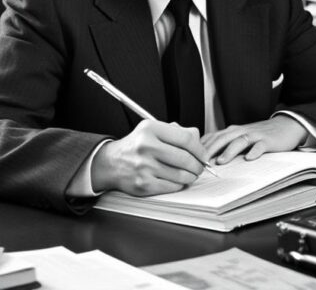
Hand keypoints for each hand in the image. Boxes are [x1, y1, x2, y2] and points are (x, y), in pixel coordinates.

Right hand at [90, 120, 209, 196]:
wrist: (112, 163)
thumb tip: (198, 139)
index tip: (204, 155)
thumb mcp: (153, 130)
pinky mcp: (143, 184)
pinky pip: (172, 186)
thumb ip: (176, 132)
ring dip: (190, 177)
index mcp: (150, 129)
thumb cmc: (137, 146)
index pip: (186, 138)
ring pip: (181, 175)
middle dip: (198, 165)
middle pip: (185, 158)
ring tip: (190, 174)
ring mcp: (144, 167)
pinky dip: (179, 185)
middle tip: (200, 167)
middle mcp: (146, 146)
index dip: (200, 149)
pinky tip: (177, 180)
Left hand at [201, 115, 307, 164]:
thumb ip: (224, 144)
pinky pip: (260, 146)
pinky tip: (250, 158)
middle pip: (223, 138)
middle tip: (201, 162)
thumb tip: (205, 157)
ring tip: (221, 161)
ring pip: (239, 141)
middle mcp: (241, 131)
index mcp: (232, 131)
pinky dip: (254, 152)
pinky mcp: (268, 141)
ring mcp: (254, 135)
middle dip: (211, 150)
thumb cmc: (259, 135)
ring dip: (229, 151)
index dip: (202, 148)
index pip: (213, 138)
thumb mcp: (239, 137)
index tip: (192, 159)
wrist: (285, 126)